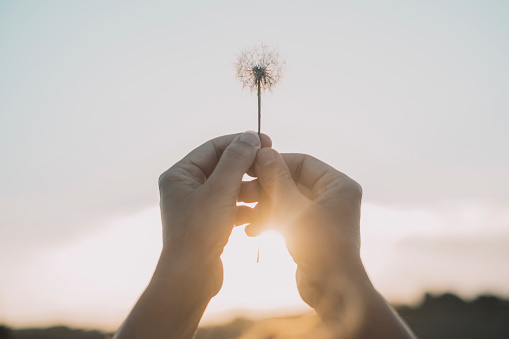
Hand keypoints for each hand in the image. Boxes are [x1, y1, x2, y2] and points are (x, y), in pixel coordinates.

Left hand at [158, 131, 270, 296]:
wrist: (191, 277)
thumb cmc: (199, 231)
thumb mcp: (220, 190)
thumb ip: (236, 160)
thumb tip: (250, 136)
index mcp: (180, 174)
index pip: (214, 147)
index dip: (241, 143)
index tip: (267, 142)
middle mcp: (186, 187)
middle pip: (224, 167)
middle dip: (249, 167)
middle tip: (272, 164)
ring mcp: (198, 206)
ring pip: (231, 188)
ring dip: (251, 189)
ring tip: (271, 191)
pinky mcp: (209, 223)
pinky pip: (232, 207)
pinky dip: (247, 208)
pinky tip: (262, 212)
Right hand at [248, 148, 362, 308]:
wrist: (331, 289)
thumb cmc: (320, 247)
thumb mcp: (293, 209)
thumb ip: (277, 180)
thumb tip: (264, 152)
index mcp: (338, 185)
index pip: (302, 162)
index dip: (275, 163)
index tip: (250, 166)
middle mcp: (332, 196)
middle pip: (292, 181)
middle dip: (265, 188)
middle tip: (241, 191)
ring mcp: (321, 214)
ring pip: (286, 200)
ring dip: (264, 206)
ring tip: (242, 213)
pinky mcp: (310, 231)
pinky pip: (287, 217)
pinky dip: (270, 220)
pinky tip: (251, 230)